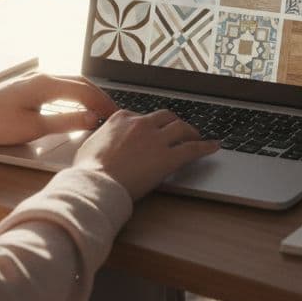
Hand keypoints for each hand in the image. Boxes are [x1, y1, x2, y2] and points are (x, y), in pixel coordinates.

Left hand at [0, 73, 116, 145]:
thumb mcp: (33, 127)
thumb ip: (65, 122)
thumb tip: (92, 118)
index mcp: (46, 84)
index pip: (85, 91)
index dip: (102, 104)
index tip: (115, 116)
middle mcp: (43, 77)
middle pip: (80, 83)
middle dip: (99, 96)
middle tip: (113, 113)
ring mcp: (35, 80)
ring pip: (70, 82)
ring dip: (88, 94)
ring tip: (100, 109)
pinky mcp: (28, 87)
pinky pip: (60, 86)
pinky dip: (75, 94)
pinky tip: (77, 105)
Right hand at [72, 109, 220, 200]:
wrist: (95, 185)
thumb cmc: (88, 171)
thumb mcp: (89, 145)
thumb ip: (101, 138)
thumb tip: (101, 142)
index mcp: (121, 118)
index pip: (142, 116)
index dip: (150, 125)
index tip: (153, 131)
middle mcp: (141, 124)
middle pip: (165, 117)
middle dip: (173, 123)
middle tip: (179, 131)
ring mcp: (156, 139)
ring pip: (181, 128)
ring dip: (191, 131)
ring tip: (197, 136)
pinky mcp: (168, 157)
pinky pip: (193, 149)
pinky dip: (206, 147)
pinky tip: (214, 147)